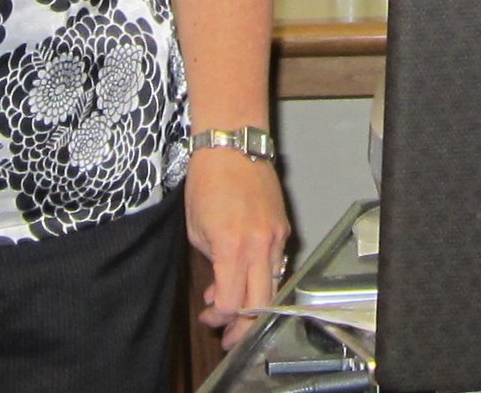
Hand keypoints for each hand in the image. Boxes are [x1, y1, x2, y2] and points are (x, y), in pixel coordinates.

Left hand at [185, 148, 290, 348]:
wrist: (233, 145)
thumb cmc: (207, 181)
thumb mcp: (196, 228)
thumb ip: (212, 264)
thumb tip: (220, 291)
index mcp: (232, 246)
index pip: (234, 303)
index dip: (219, 318)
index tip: (209, 316)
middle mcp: (260, 245)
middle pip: (260, 305)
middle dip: (243, 327)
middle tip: (229, 336)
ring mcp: (276, 237)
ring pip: (273, 288)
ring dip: (255, 304)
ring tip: (236, 309)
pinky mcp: (284, 229)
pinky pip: (278, 265)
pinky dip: (263, 278)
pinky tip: (246, 277)